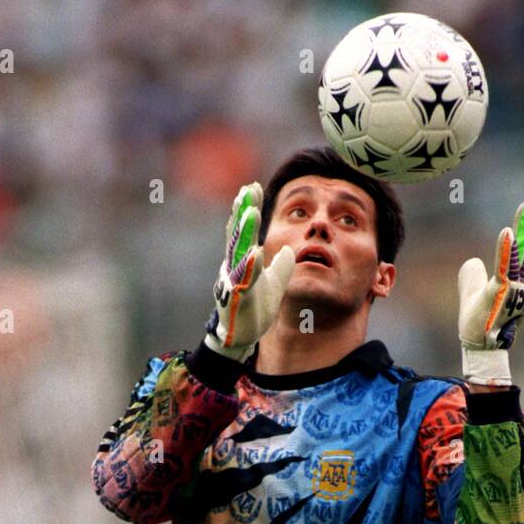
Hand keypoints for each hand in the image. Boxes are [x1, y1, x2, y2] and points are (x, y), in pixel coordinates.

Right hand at [203, 182, 295, 363]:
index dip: (247, 208)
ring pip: (237, 253)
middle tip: (249, 190)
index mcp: (242, 260)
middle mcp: (234, 267)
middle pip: (237, 234)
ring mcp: (233, 282)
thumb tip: (290, 249)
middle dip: (243, 212)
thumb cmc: (255, 307)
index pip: (244, 229)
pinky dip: (248, 268)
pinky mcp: (237, 299)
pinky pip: (243, 281)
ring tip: (251, 213)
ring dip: (244, 233)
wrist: (242, 336)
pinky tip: (255, 253)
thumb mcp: (273, 282)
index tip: (254, 187)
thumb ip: (281, 265)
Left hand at [458, 196, 523, 384]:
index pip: (522, 253)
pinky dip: (505, 250)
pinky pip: (504, 269)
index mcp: (514, 284)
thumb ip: (473, 277)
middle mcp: (519, 285)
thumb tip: (472, 261)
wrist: (480, 349)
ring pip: (520, 255)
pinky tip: (507, 231)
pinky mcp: (500, 294)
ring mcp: (512, 290)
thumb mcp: (473, 295)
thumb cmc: (478, 326)